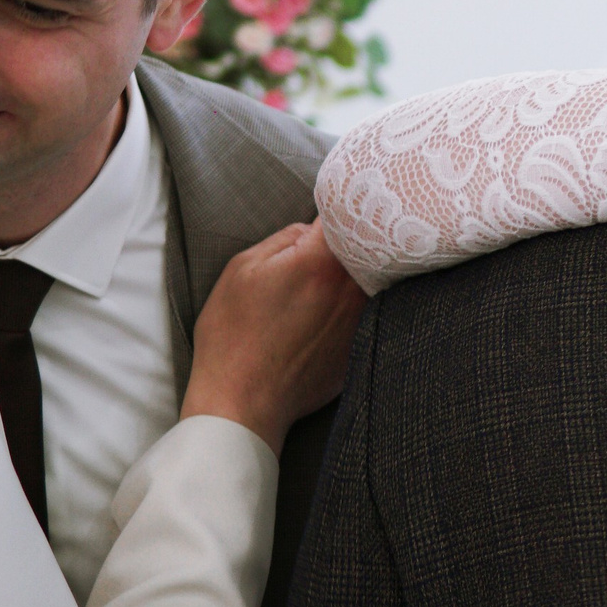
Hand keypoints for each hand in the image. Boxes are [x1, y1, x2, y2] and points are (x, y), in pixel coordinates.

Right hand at [181, 221, 365, 452]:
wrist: (242, 402)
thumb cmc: (233, 335)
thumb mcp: (243, 268)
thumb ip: (285, 238)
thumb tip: (314, 229)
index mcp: (321, 261)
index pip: (350, 214)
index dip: (344, 205)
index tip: (338, 204)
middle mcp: (351, 289)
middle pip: (370, 245)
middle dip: (357, 235)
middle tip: (342, 231)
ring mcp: (361, 320)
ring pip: (374, 278)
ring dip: (361, 269)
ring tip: (337, 270)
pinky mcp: (361, 346)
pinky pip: (368, 311)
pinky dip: (357, 302)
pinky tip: (332, 309)